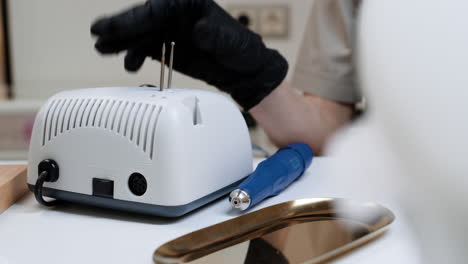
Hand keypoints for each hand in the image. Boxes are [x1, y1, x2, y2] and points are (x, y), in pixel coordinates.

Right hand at [91, 0, 287, 109]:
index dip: (130, 18)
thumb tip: (198, 30)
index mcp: (189, 5)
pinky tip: (129, 63)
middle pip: (142, 19)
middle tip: (98, 36)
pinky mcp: (169, 46)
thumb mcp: (231, 43)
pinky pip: (147, 48)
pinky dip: (135, 55)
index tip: (110, 25)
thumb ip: (214, 36)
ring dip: (122, 42)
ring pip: (140, 33)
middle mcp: (177, 15)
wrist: (244, 71)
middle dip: (120, 28)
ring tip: (103, 49)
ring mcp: (171, 30)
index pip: (155, 10)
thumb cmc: (242, 50)